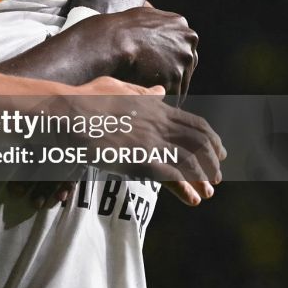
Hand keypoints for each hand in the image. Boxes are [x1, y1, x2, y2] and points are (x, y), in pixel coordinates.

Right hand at [64, 80, 223, 205]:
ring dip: (202, 179)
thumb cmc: (85, 99)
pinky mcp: (139, 160)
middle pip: (198, 143)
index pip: (195, 124)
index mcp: (156, 109)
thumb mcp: (116, 88)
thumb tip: (160, 91)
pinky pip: (170, 177)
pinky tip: (192, 200)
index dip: (212, 140)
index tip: (219, 152)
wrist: (68, 114)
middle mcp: (158, 125)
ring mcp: (150, 142)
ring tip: (207, 192)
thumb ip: (141, 92)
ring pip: (189, 161)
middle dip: (212, 161)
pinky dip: (184, 189)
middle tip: (217, 177)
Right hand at [68, 7, 199, 100]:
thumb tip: (150, 6)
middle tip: (155, 82)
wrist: (113, 41)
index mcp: (183, 27)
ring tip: (152, 94)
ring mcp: (183, 60)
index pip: (184, 49)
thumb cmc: (122, 27)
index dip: (171, 60)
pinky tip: (151, 99)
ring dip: (168, 89)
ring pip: (181, 82)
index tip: (159, 67)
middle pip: (186, 66)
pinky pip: (174, 95)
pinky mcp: (176, 78)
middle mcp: (188, 43)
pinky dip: (164, 99)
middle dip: (173, 74)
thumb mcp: (144, 13)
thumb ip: (156, 16)